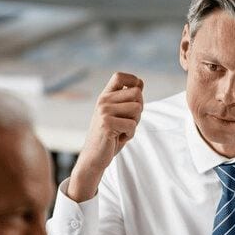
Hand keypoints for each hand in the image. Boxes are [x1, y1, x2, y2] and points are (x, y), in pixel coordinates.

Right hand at [67, 72, 143, 201]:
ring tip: (122, 130)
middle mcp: (103, 101)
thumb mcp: (118, 115)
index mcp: (105, 96)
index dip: (133, 81)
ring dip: (135, 123)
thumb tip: (141, 83)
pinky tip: (118, 138)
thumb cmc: (109, 137)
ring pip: (137, 108)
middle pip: (136, 94)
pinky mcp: (106, 123)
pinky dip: (130, 134)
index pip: (119, 76)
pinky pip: (132, 124)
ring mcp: (103, 111)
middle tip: (128, 122)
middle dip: (139, 110)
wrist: (93, 158)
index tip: (135, 96)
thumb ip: (127, 100)